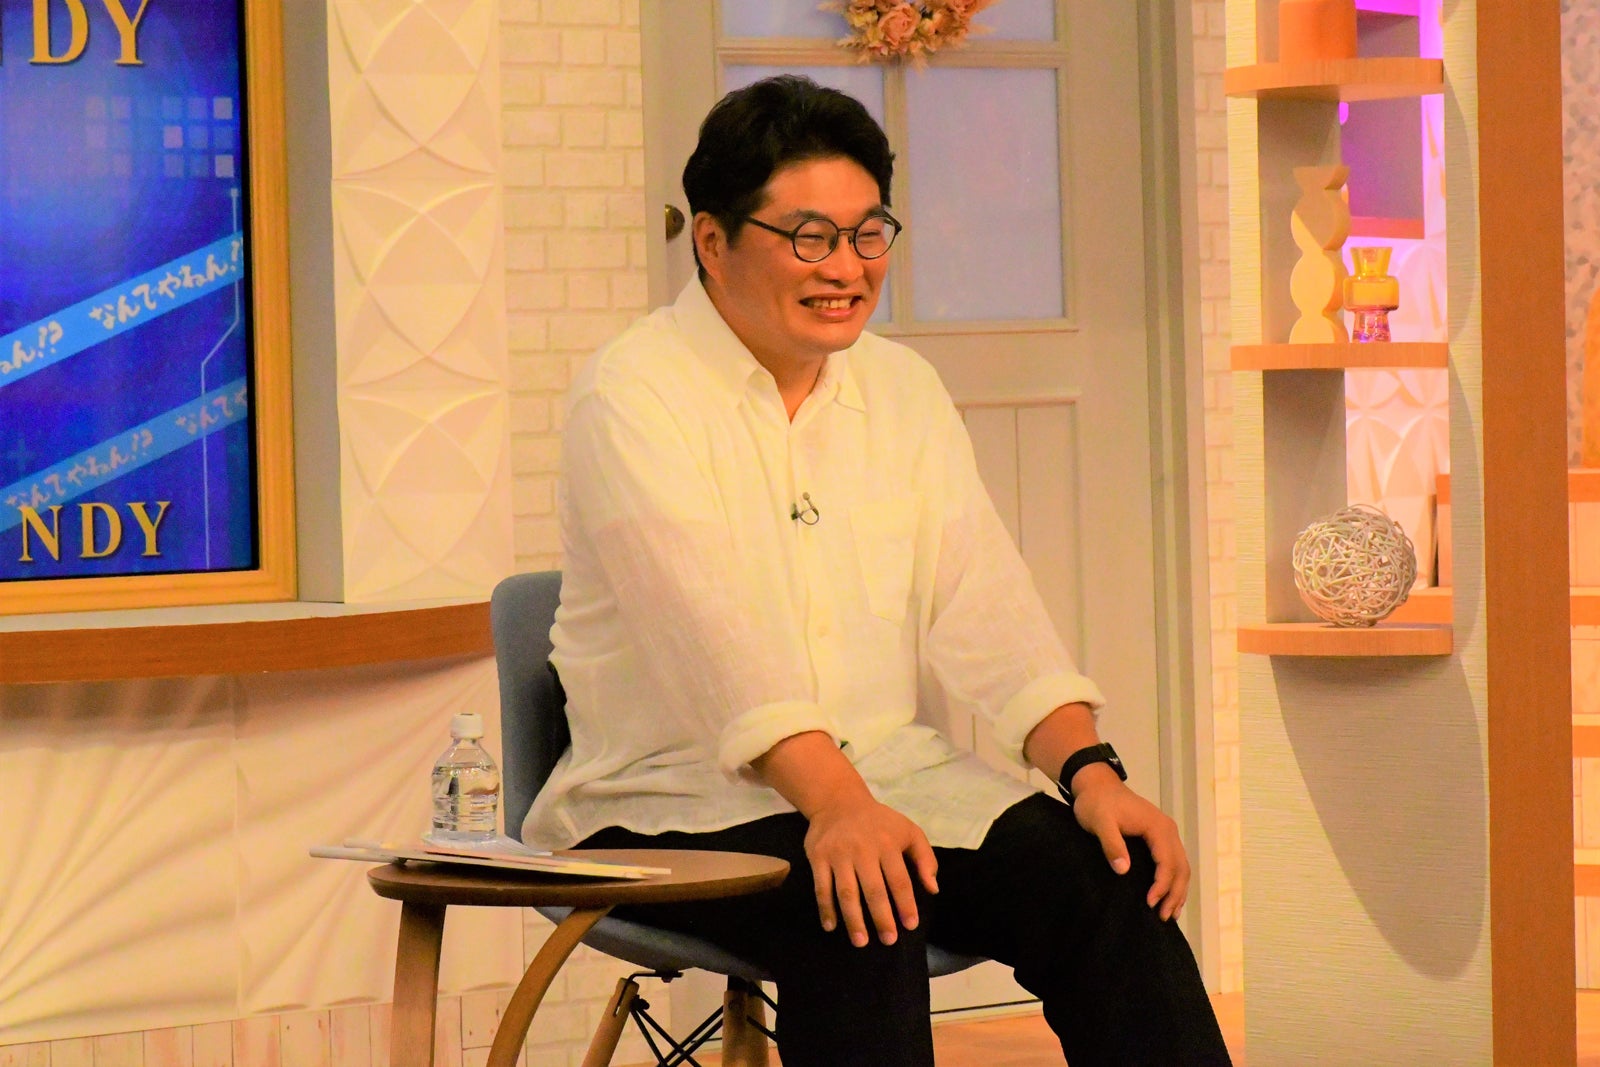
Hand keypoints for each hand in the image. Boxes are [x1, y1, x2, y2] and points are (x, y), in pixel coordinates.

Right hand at [803, 795, 939, 947]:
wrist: (838, 801)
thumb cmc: (879, 822)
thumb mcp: (908, 830)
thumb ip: (925, 858)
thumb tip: (933, 889)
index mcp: (887, 844)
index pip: (899, 879)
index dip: (906, 904)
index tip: (910, 925)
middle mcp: (863, 850)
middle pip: (873, 890)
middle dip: (882, 918)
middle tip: (888, 940)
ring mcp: (839, 854)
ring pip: (847, 892)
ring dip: (854, 919)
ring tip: (861, 941)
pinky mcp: (819, 857)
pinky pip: (822, 887)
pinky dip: (826, 909)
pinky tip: (831, 926)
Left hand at [1068, 763, 1189, 920]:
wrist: (1097, 785)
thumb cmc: (1096, 803)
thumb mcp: (1100, 822)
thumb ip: (1112, 844)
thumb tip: (1124, 870)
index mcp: (1158, 827)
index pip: (1167, 862)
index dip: (1161, 885)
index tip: (1150, 904)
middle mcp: (1168, 830)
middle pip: (1181, 867)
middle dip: (1175, 894)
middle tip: (1164, 918)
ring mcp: (1167, 833)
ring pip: (1182, 866)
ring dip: (1178, 891)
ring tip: (1170, 914)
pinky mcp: (1160, 837)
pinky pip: (1174, 862)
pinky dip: (1175, 881)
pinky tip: (1168, 896)